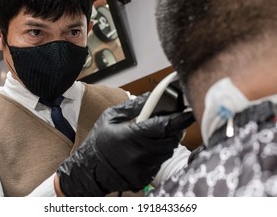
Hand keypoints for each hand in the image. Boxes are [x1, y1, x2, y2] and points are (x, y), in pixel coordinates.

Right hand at [56, 93, 194, 195]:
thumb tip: (151, 97)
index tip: (189, 113)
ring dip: (165, 144)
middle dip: (174, 131)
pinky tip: (145, 152)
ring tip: (153, 138)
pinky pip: (158, 165)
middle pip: (171, 141)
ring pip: (166, 153)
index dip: (180, 119)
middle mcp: (140, 154)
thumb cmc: (98, 142)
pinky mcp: (143, 179)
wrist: (86, 170)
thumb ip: (133, 107)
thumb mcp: (110, 117)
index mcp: (132, 135)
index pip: (165, 126)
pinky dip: (157, 156)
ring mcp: (142, 169)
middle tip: (171, 125)